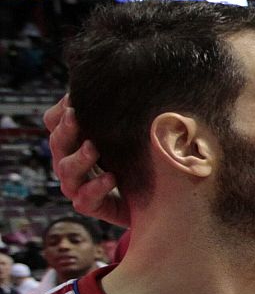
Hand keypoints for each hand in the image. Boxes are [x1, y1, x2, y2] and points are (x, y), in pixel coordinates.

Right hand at [44, 95, 131, 227]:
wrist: (160, 200)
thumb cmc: (142, 158)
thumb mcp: (133, 132)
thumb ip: (122, 114)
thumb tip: (123, 86)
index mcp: (76, 141)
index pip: (55, 123)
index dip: (60, 112)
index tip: (73, 99)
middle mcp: (73, 163)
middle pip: (57, 144)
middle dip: (65, 131)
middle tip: (76, 117)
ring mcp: (80, 187)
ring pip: (66, 172)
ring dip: (78, 159)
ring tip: (94, 149)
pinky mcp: (95, 207)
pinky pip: (84, 200)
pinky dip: (95, 188)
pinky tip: (111, 178)